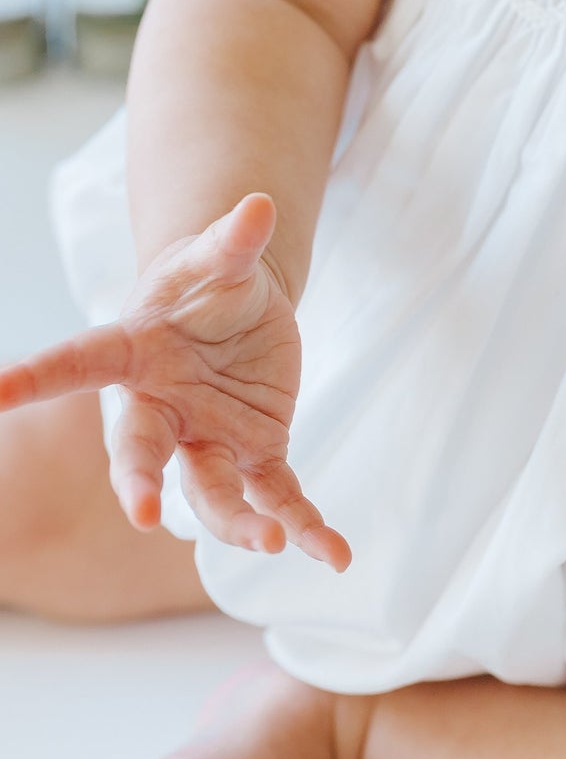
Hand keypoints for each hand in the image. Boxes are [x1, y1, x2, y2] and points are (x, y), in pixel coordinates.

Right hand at [0, 193, 349, 568]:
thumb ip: (233, 239)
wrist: (238, 308)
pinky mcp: (256, 452)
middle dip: (141, 483)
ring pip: (213, 492)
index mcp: (135, 354)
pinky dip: (307, 526)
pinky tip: (336, 554)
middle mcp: (163, 409)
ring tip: (272, 539)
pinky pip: (278, 495)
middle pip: (142, 453)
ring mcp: (209, 439)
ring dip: (240, 521)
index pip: (79, 362)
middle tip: (145, 513)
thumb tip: (258, 204)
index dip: (35, 377)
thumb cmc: (208, 283)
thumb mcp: (219, 257)